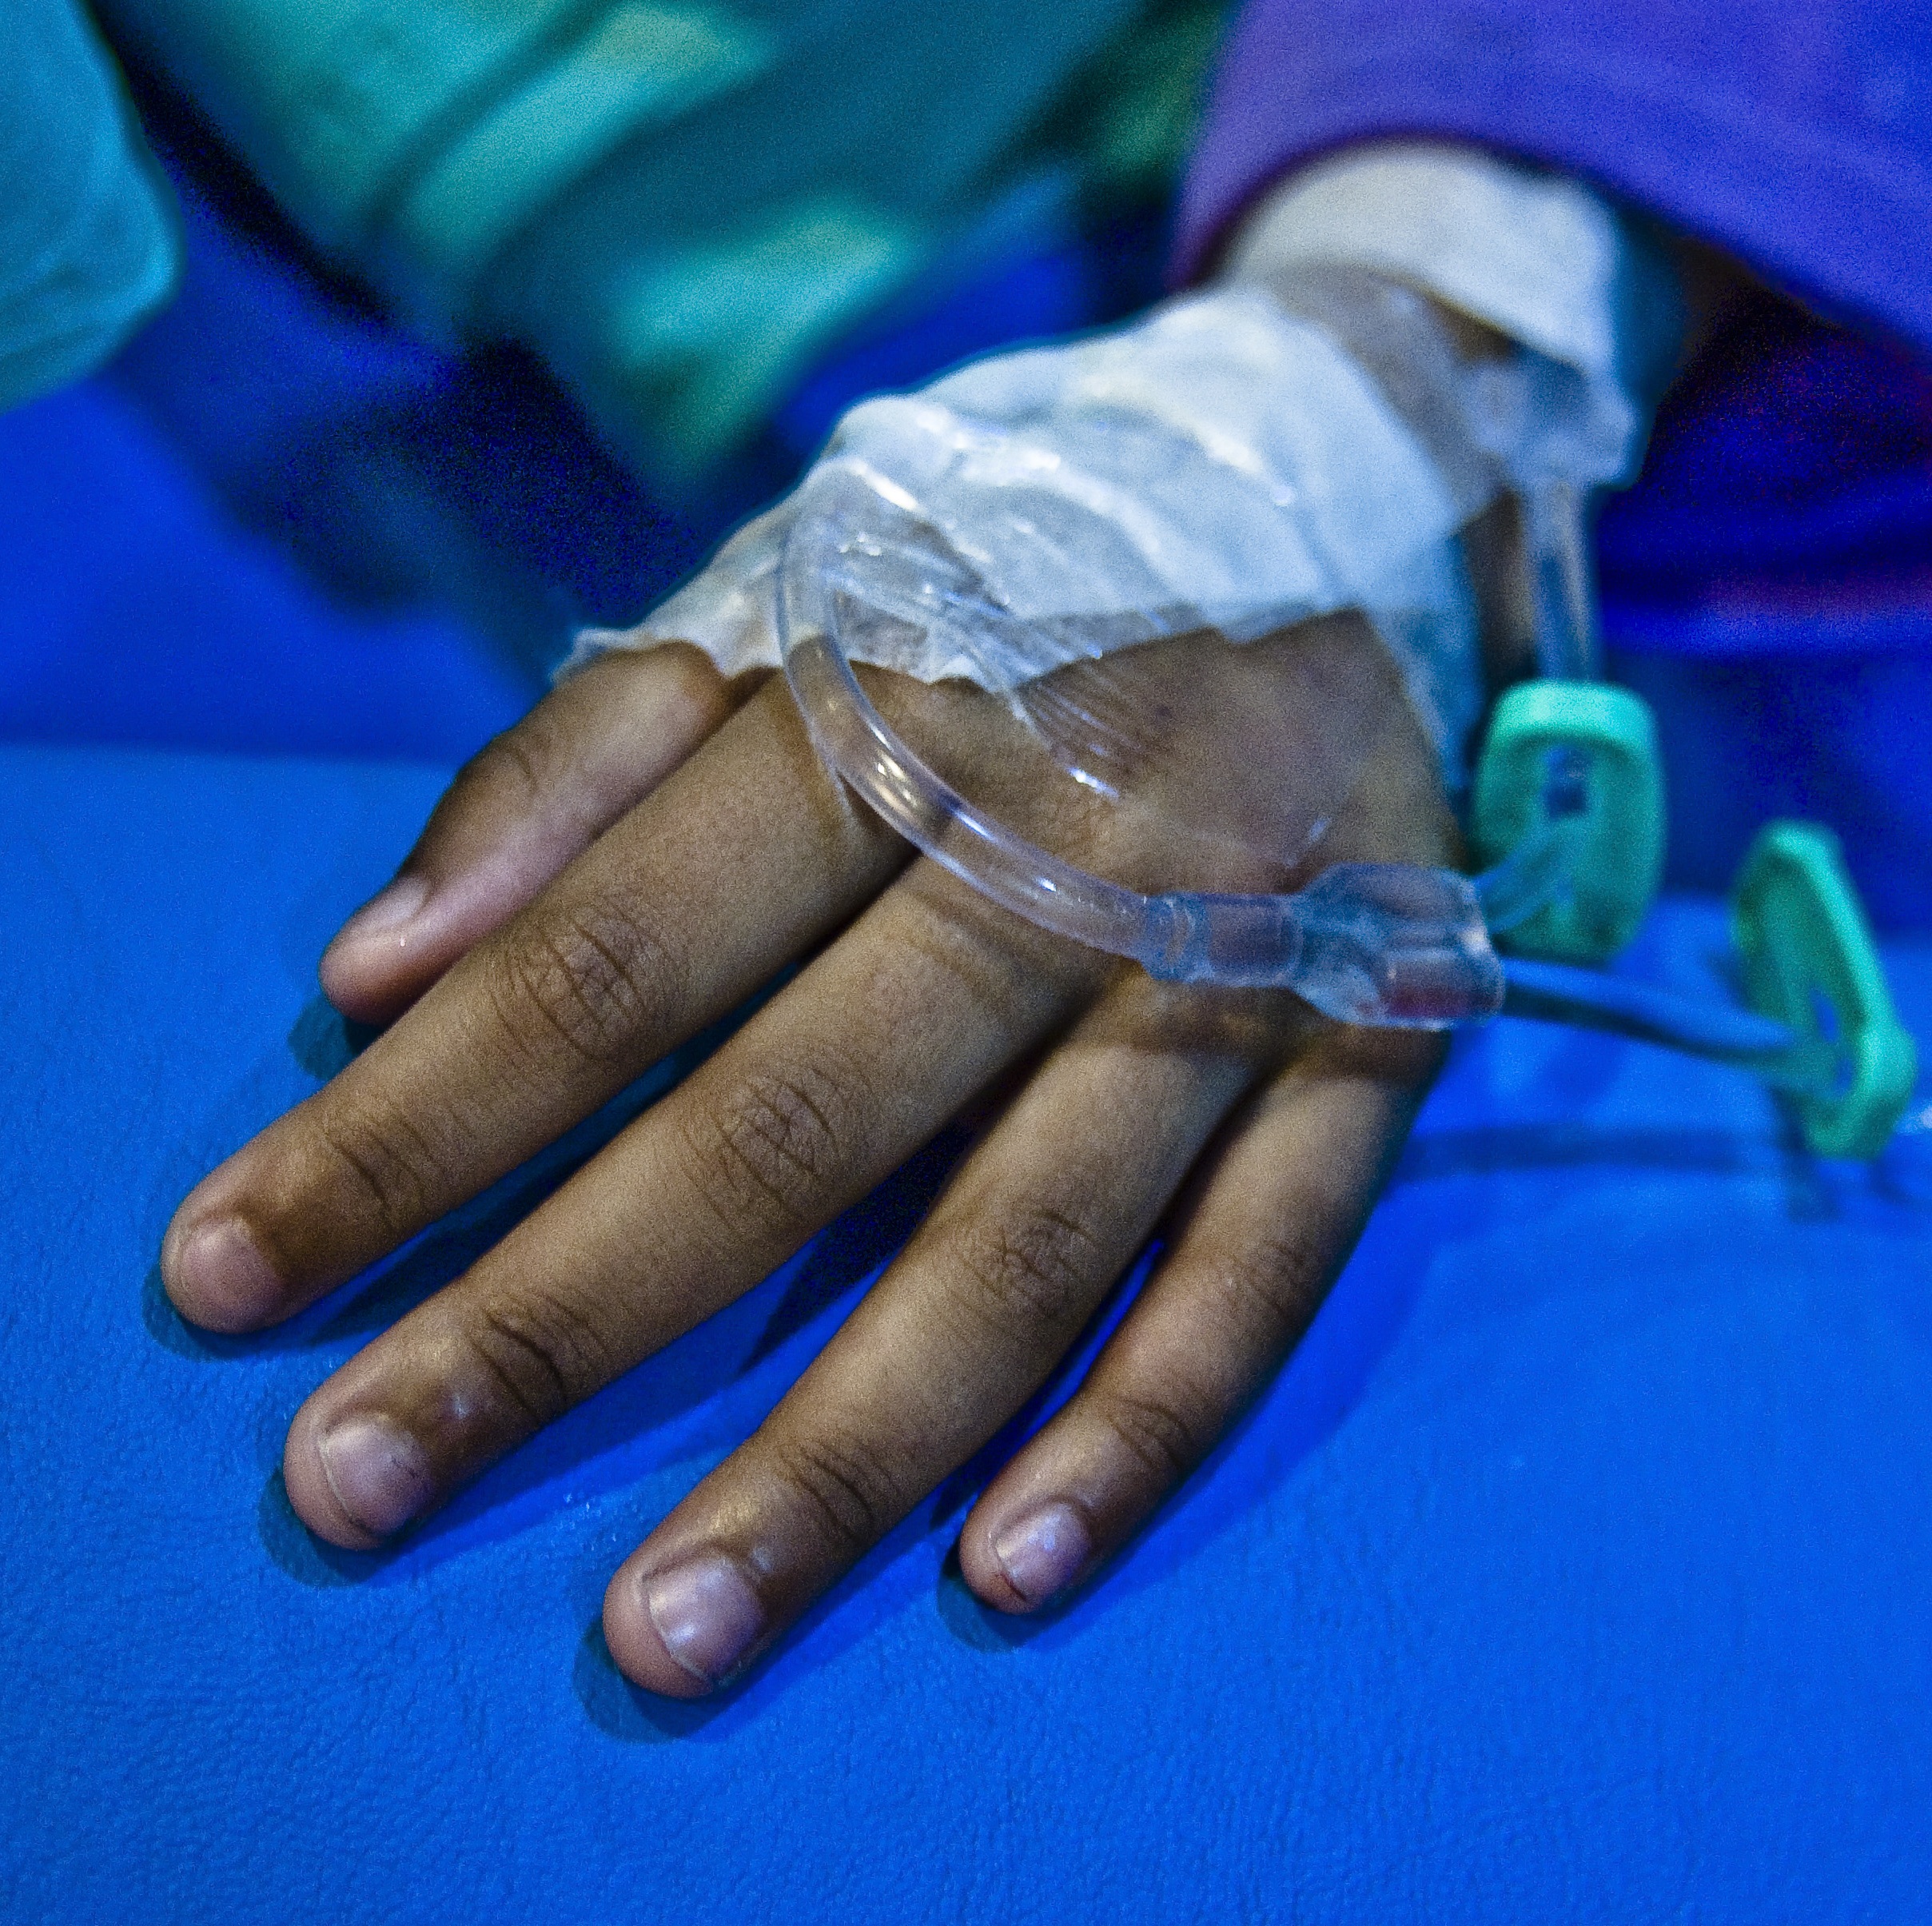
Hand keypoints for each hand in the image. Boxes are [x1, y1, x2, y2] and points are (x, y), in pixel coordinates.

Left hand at [159, 616, 1452, 1695]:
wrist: (1353, 510)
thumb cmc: (1018, 590)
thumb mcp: (789, 598)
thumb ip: (580, 767)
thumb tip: (378, 970)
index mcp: (901, 708)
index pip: (621, 944)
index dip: (418, 1117)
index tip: (237, 1267)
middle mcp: (1076, 846)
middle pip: (796, 1117)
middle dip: (566, 1312)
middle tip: (365, 1482)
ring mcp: (1239, 961)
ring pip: (1029, 1238)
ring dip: (842, 1446)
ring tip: (673, 1627)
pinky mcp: (1374, 1052)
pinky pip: (1268, 1267)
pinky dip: (1146, 1424)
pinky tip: (1007, 1570)